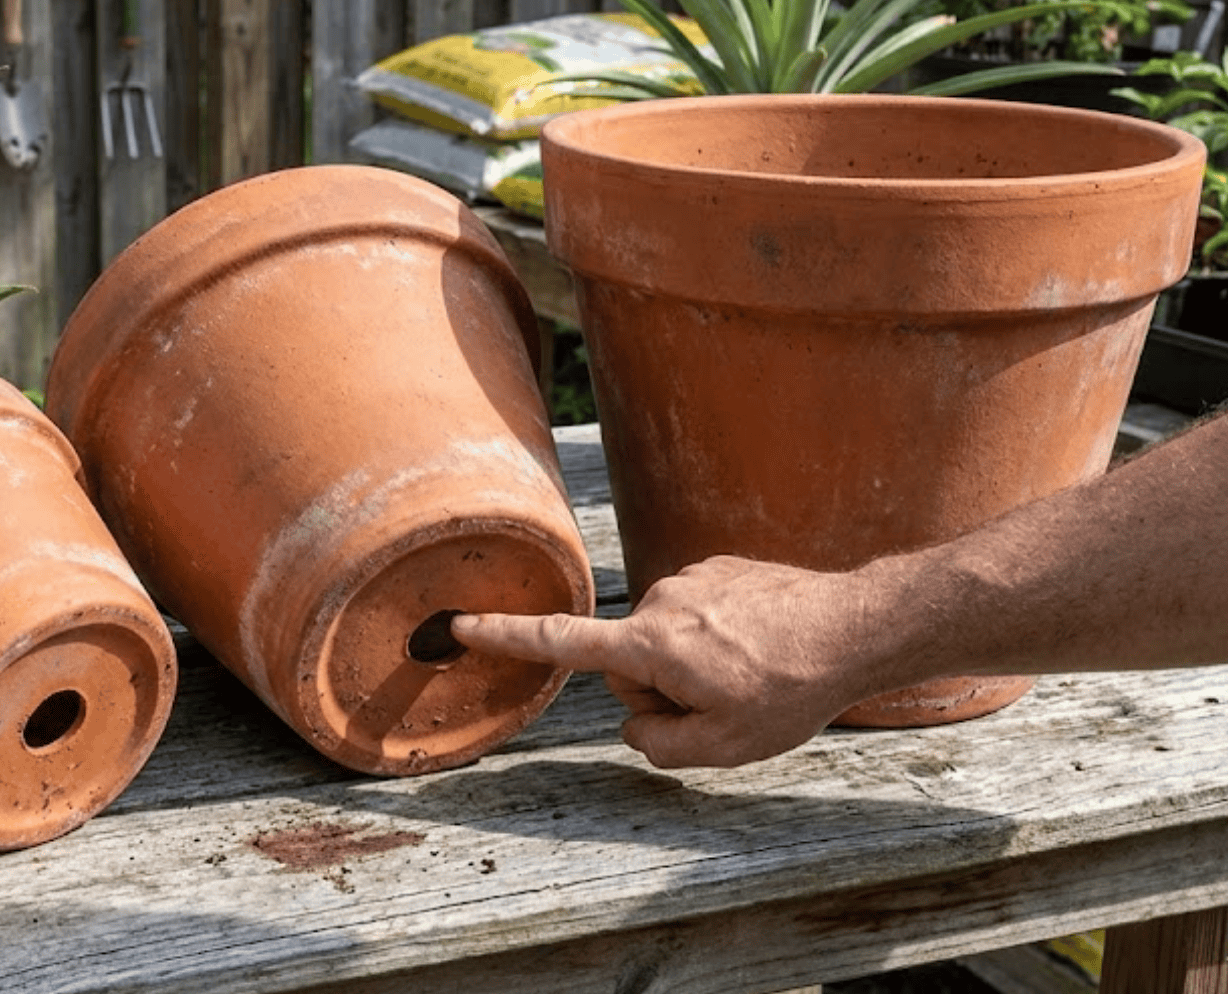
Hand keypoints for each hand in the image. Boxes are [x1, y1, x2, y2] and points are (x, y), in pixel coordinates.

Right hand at [453, 556, 889, 767]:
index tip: (459, 623)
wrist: (856, 628)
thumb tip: (637, 726)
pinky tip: (762, 648)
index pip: (562, 642)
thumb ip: (657, 746)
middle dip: (663, 689)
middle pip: (631, 663)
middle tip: (723, 704)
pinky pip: (698, 616)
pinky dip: (719, 638)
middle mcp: (661, 602)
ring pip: (666, 640)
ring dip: (694, 664)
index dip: (506, 637)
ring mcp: (692, 579)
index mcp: (651, 645)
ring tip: (752, 674)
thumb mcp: (721, 748)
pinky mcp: (721, 568)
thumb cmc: (790, 690)